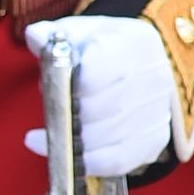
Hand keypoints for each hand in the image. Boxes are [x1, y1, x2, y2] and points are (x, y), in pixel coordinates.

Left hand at [24, 14, 173, 178]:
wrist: (141, 66)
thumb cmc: (102, 48)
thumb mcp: (79, 33)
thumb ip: (55, 36)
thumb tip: (36, 37)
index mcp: (135, 43)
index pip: (98, 69)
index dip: (70, 84)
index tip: (53, 87)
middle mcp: (154, 77)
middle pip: (101, 107)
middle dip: (69, 114)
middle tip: (51, 114)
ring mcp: (158, 111)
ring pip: (108, 137)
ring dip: (74, 140)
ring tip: (52, 136)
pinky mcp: (155, 139)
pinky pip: (119, 160)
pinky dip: (88, 162)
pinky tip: (66, 155)